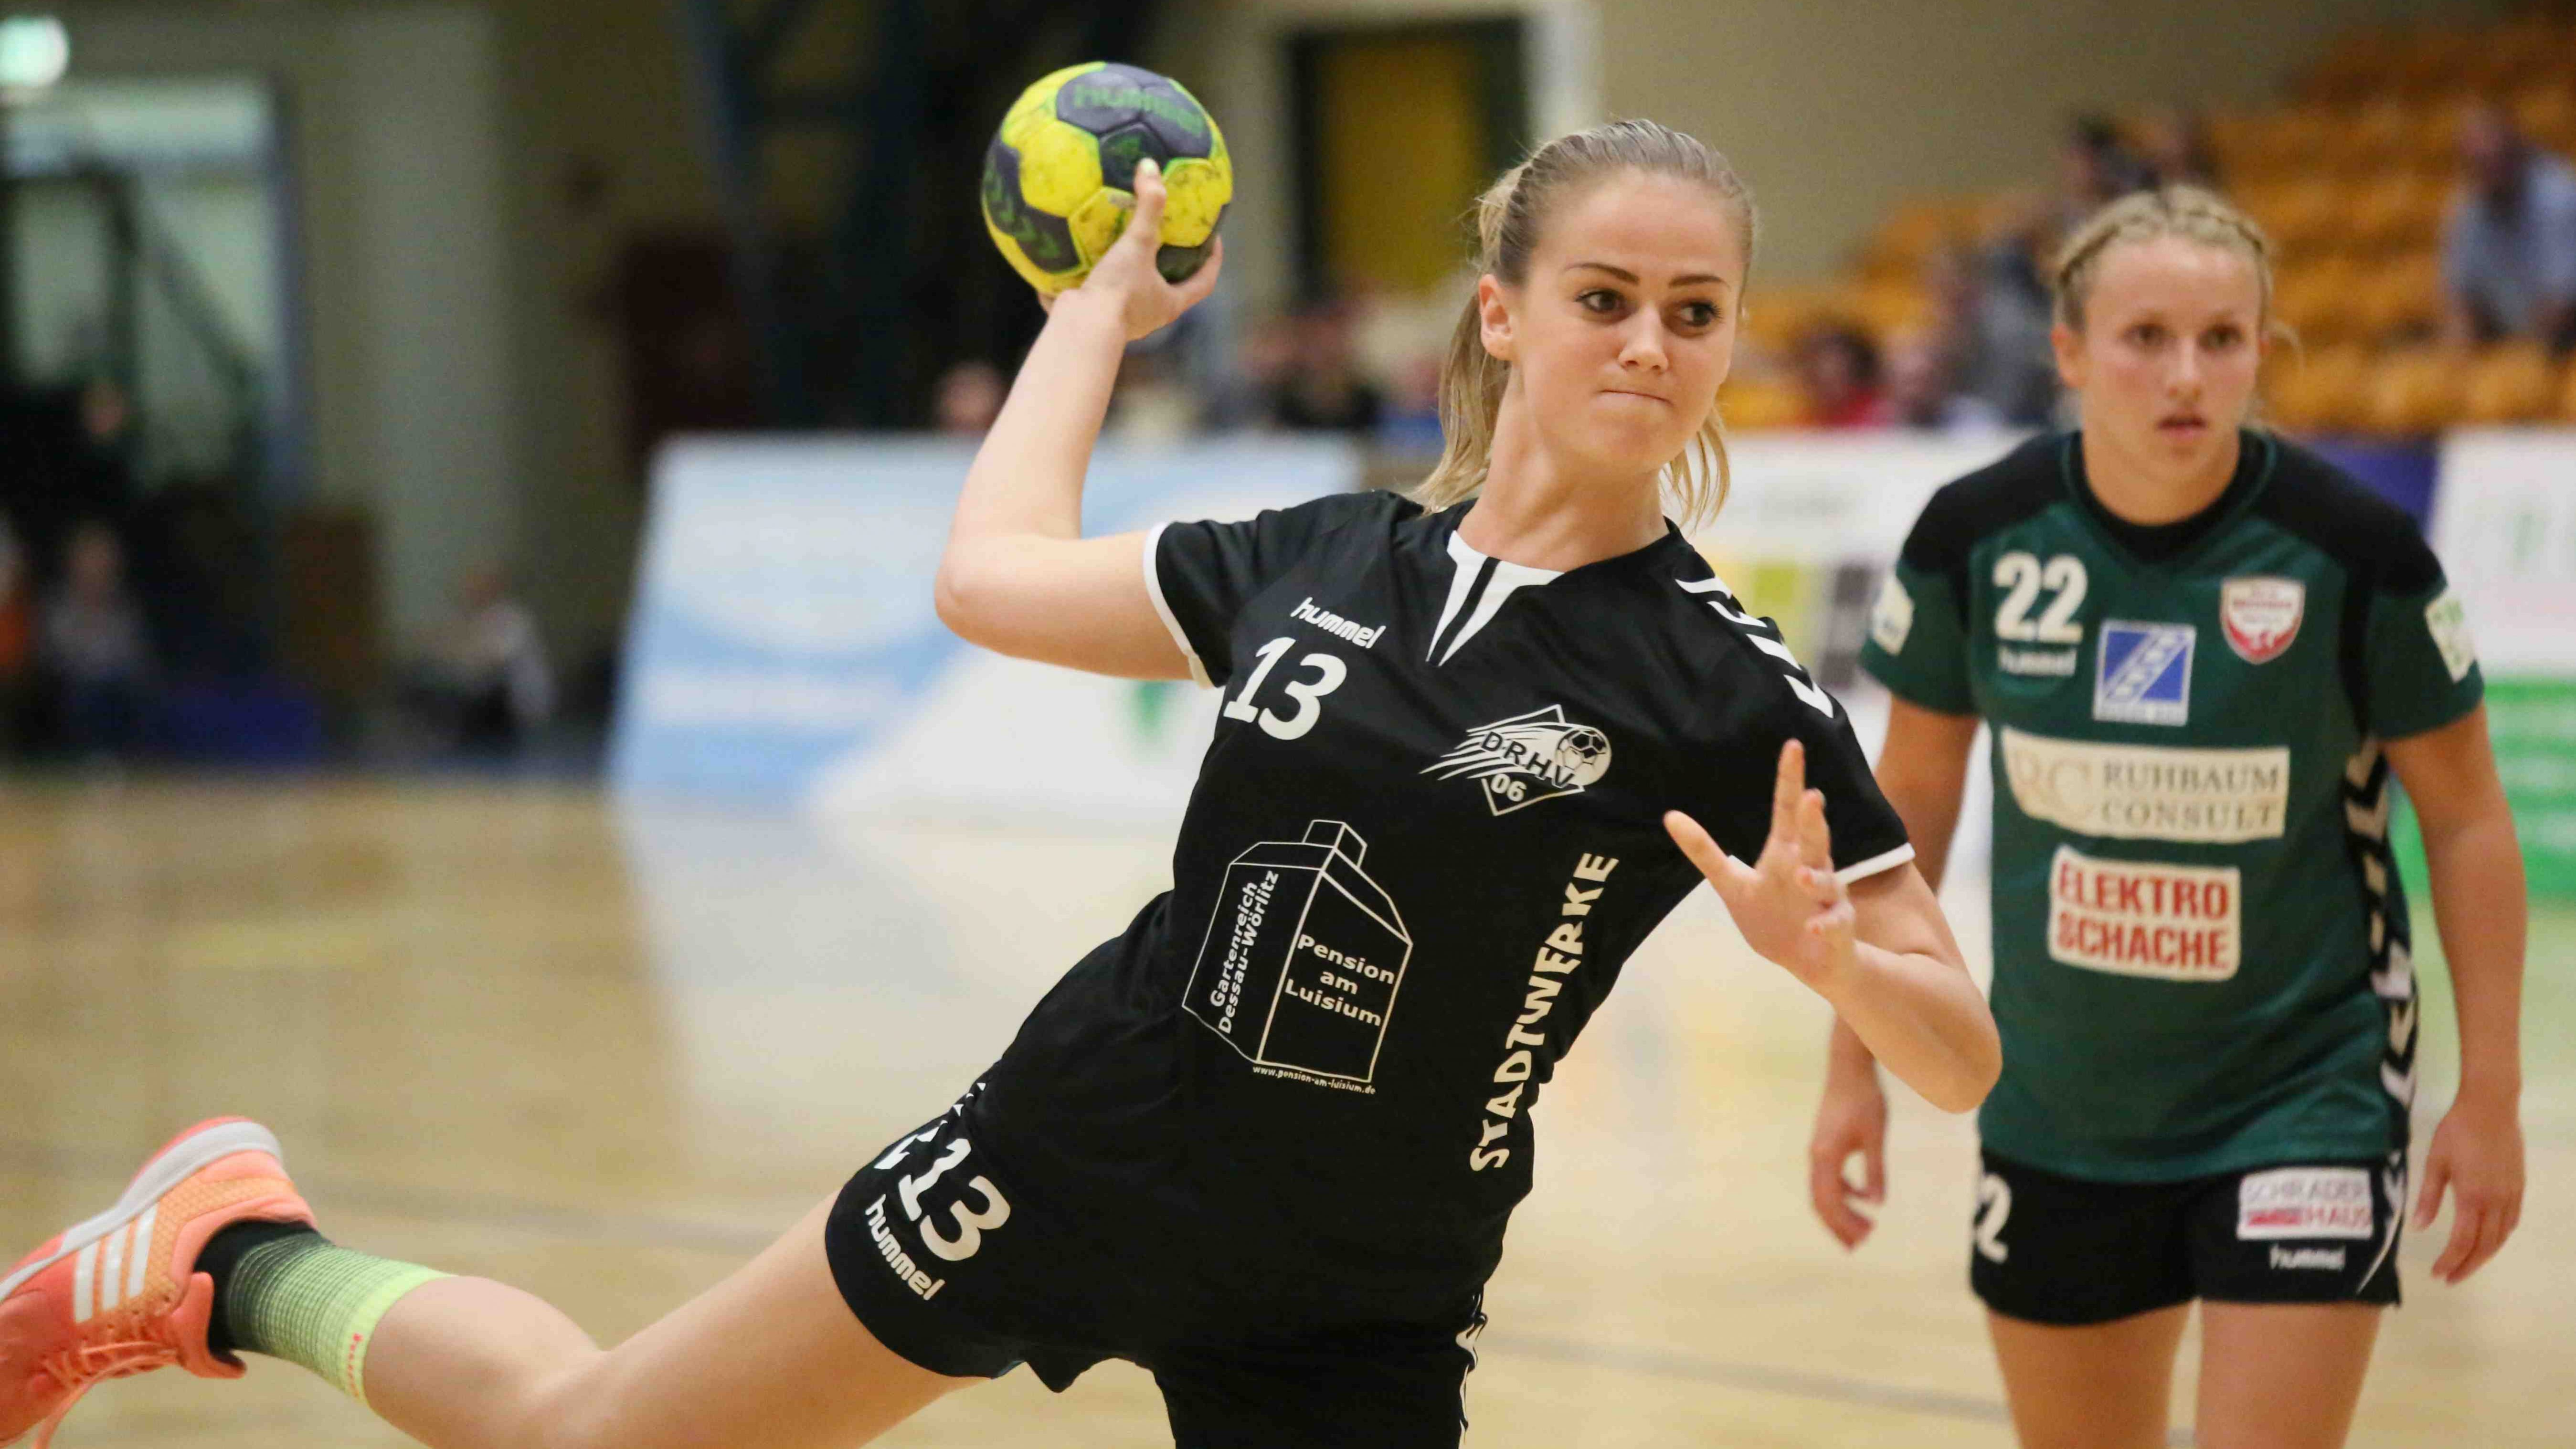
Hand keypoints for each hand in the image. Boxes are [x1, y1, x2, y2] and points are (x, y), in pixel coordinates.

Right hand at [1045, 159, 1223, 339]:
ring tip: (1124, 240)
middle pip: (1170, 287)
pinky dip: (1096, 274)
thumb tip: (1150, 167)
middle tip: (1169, 236)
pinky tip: (1083, 253)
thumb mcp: (1138, 243)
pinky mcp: (1096, 316)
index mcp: (1170, 304)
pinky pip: (1100, 292)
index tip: (1213, 239)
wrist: (1080, 328)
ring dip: (1132, 269)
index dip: (1212, 261)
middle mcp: (1151, 315)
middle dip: (1171, 264)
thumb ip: (1148, 206)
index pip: (1204, 282)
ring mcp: (1122, 319)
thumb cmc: (1119, 291)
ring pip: (1134, 291)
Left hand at [1665, 739, 1854, 991]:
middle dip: (1812, 820)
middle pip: (1813, 839)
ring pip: (1826, 881)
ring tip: (1800, 876)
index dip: (1789, 779)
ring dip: (1815, 878)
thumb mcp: (1731, 883)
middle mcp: (1809, 867)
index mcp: (1785, 853)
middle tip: (1812, 797)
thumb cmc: (1771, 915)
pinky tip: (1814, 926)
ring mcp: (1826, 898)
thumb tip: (1669, 816)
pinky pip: (1833, 924)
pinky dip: (1825, 925)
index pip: (1787, 810)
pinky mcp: (1835, 927)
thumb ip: (1704, 852)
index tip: (1793, 746)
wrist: (1807, 961)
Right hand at [1809, 1064, 1887, 1248]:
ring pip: (1823, 1191)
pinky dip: (1843, 1193)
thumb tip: (1876, 1204)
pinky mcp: (1824, 1144)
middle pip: (1821, 1201)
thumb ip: (1875, 1170)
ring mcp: (1818, 1150)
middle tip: (1860, 1245)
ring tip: (1863, 1227)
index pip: (1829, 1201)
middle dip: (1839, 1225)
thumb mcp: (1875, 1136)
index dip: (1843, 1224)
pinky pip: (1828, 1178)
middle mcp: (1816, 1156)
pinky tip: (1862, 1197)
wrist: (1849, 1068)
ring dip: (1841, 1211)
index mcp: (1825, 1156)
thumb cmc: (1864, 1099)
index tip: (1863, 1239)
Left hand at [2413, 1088, 2524, 1282]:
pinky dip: (2500, 1238)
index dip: (2450, 1262)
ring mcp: (2511, 1196)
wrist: (2490, 1108)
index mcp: (2472, 1198)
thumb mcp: (2435, 1163)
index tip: (2438, 1274)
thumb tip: (2419, 1228)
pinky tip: (2488, 1241)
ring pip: (2501, 1237)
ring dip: (2484, 1255)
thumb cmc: (2456, 1132)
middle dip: (2467, 1266)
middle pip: (2484, 1246)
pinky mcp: (2519, 1187)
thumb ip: (2428, 1198)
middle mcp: (2496, 1202)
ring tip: (2466, 1265)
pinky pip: (2512, 1222)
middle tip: (2450, 1278)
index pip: (2462, 1242)